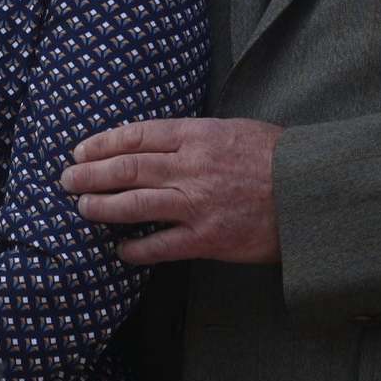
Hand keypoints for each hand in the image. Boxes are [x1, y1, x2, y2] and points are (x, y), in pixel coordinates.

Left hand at [62, 117, 283, 265]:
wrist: (314, 191)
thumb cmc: (276, 158)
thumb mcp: (232, 130)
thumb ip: (193, 137)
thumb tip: (156, 143)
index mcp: (196, 135)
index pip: (135, 136)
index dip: (101, 144)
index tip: (80, 151)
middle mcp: (191, 167)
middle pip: (126, 168)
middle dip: (89, 174)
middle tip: (66, 179)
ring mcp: (198, 204)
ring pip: (134, 205)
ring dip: (101, 207)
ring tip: (82, 208)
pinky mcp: (208, 238)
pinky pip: (161, 245)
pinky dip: (135, 249)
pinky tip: (120, 251)